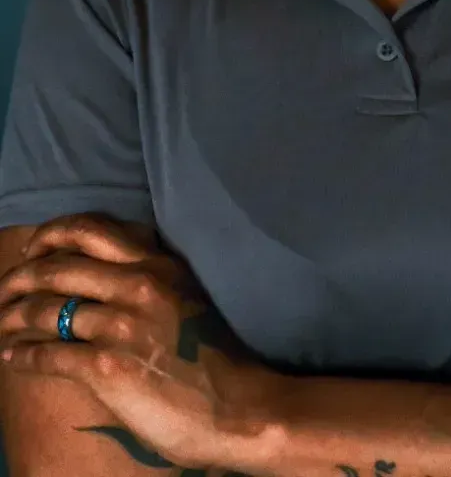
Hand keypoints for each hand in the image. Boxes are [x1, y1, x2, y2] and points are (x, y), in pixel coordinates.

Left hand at [0, 213, 278, 470]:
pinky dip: (22, 355)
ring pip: (47, 310)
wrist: (239, 407)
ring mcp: (121, 325)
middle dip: (21, 276)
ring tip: (2, 323)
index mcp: (158, 265)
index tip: (34, 248)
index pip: (92, 231)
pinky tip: (11, 357)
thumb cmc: (217, 358)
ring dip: (14, 316)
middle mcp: (137, 285)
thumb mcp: (189, 298)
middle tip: (5, 288)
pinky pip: (49, 355)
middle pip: (59, 267)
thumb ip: (154, 280)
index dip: (53, 234)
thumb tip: (111, 273)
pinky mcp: (107, 367)